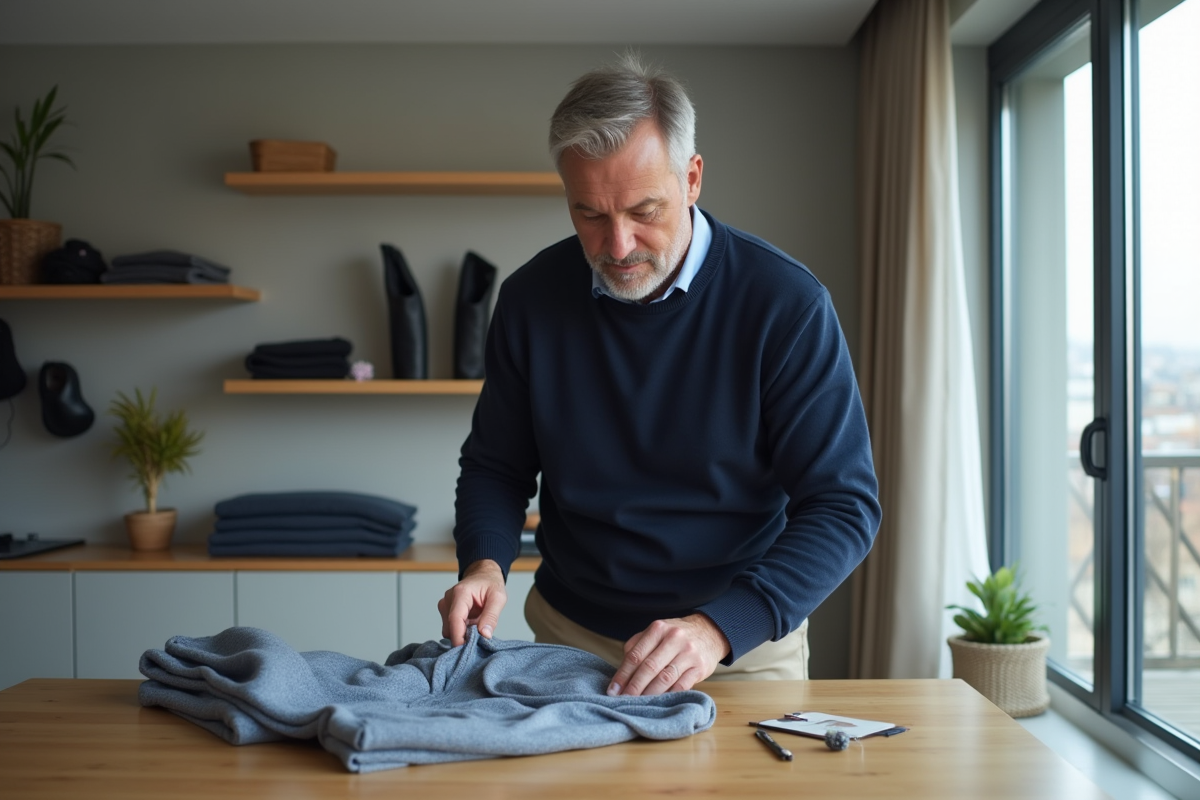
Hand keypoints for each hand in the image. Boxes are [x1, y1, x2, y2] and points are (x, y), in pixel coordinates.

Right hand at [437, 559, 506, 646]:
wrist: (483, 575)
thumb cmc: (490, 584)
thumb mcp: (498, 598)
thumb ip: (491, 616)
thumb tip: (485, 635)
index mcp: (461, 593)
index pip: (455, 619)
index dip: (459, 637)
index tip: (466, 650)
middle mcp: (448, 599)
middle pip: (450, 627)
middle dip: (463, 636)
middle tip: (480, 637)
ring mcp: (445, 605)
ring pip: (449, 630)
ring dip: (463, 633)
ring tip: (477, 625)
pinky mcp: (445, 611)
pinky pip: (451, 628)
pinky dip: (461, 630)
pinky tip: (471, 624)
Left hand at [607, 614, 729, 696]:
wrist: (709, 632)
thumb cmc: (676, 636)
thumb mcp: (657, 633)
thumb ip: (638, 647)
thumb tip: (621, 673)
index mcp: (658, 629)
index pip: (635, 655)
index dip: (622, 675)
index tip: (613, 690)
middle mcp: (674, 638)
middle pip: (649, 667)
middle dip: (633, 687)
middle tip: (623, 701)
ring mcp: (688, 653)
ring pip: (664, 678)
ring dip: (649, 694)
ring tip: (638, 704)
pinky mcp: (700, 667)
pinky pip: (681, 686)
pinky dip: (668, 696)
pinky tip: (659, 702)